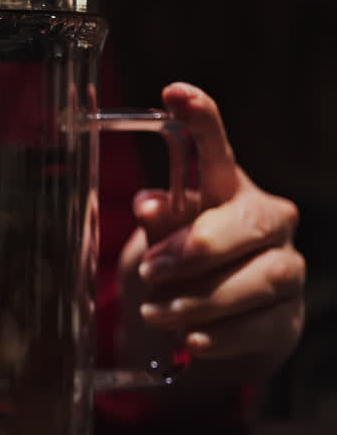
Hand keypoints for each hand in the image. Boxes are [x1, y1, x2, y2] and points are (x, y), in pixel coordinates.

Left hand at [118, 82, 304, 387]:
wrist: (202, 339)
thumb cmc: (176, 276)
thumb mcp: (155, 246)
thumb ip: (157, 224)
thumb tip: (149, 202)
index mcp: (226, 192)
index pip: (218, 151)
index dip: (201, 120)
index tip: (173, 92)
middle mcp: (264, 222)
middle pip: (250, 222)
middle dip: (200, 247)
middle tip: (153, 270)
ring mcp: (282, 269)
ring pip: (259, 278)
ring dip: (202, 299)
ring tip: (157, 314)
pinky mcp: (285, 319)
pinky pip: (259, 326)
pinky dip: (220, 335)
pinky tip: (190, 342)